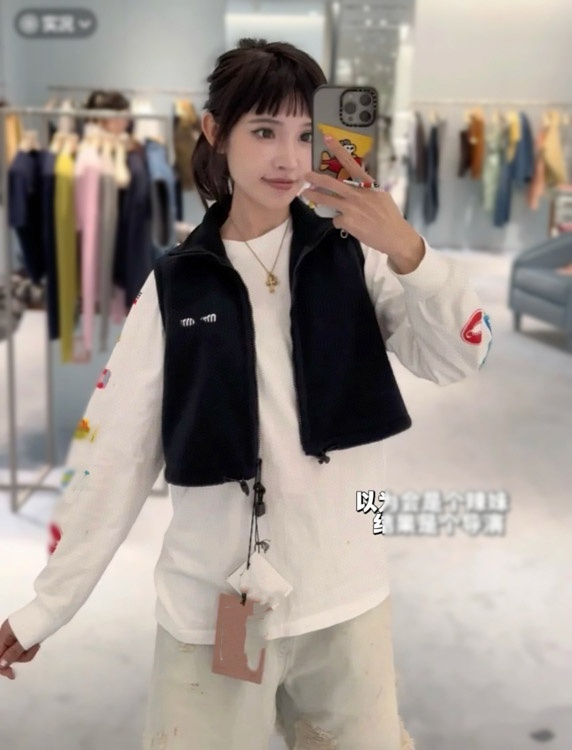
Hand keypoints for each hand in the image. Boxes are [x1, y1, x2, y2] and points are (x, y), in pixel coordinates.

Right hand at [0, 619, 40, 679]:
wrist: (54, 608)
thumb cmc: (38, 623)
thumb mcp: (25, 641)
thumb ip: (12, 654)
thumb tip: (0, 664)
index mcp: (4, 633)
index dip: (2, 667)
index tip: (12, 674)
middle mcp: (8, 632)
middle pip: (7, 653)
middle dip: (20, 656)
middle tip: (32, 650)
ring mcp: (17, 632)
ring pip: (17, 651)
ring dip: (27, 652)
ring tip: (36, 644)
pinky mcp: (26, 633)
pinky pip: (24, 645)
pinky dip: (30, 647)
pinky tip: (37, 643)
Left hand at [302, 134, 424, 273]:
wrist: (395, 236)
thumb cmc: (389, 216)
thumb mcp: (380, 196)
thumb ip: (366, 189)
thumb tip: (355, 183)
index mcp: (368, 184)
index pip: (351, 163)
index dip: (338, 150)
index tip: (327, 138)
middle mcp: (358, 194)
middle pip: (332, 183)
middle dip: (316, 178)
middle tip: (305, 175)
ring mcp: (351, 208)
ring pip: (327, 200)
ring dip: (315, 196)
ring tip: (306, 193)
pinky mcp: (347, 221)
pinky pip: (336, 219)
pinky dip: (340, 222)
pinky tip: (350, 226)